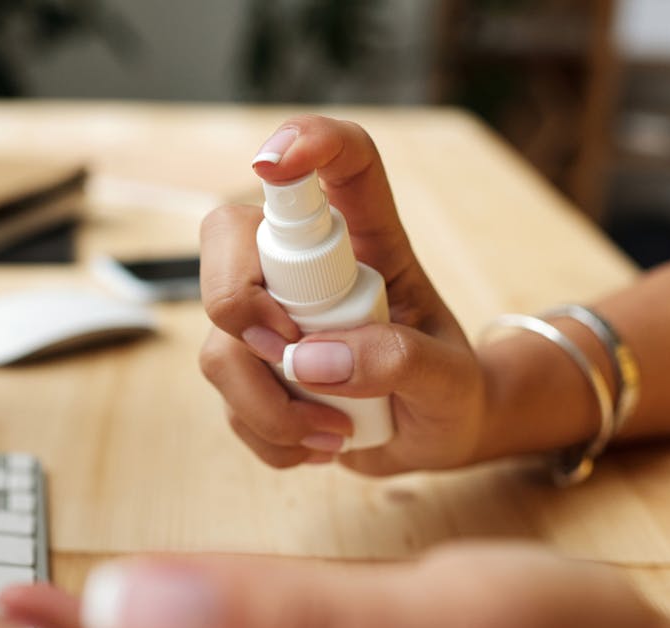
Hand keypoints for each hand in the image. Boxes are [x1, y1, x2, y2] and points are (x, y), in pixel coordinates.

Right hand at [199, 115, 485, 474]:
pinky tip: (317, 444)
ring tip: (333, 433)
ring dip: (266, 404)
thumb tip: (313, 360)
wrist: (434, 438)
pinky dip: (269, 436)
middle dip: (238, 300)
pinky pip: (226, 400)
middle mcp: (306, 271)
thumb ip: (398, 359)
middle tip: (291, 353)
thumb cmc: (450, 390)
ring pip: (219, 340)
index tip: (274, 162)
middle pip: (229, 236)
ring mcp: (271, 320)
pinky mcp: (251, 371)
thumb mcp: (449, 378)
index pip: (343, 165)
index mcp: (369, 242)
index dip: (307, 142)